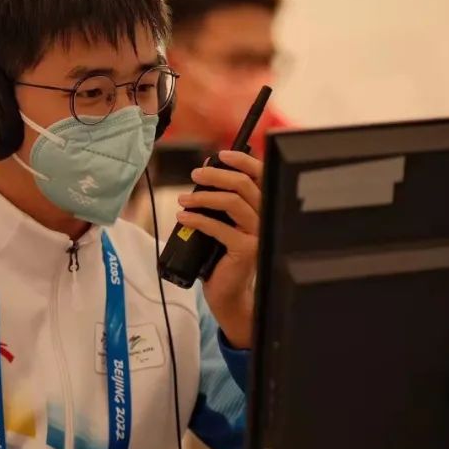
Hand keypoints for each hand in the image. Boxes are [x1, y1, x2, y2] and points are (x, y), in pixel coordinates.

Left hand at [175, 150, 261, 348]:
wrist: (228, 292)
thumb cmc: (222, 256)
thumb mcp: (222, 222)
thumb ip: (219, 201)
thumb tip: (204, 171)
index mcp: (263, 208)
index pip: (260, 175)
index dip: (242, 161)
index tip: (220, 156)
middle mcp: (266, 218)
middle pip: (243, 184)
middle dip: (215, 176)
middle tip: (194, 176)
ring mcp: (258, 235)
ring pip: (232, 202)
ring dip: (203, 197)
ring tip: (182, 200)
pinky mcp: (246, 250)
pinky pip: (219, 227)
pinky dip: (197, 219)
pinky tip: (183, 218)